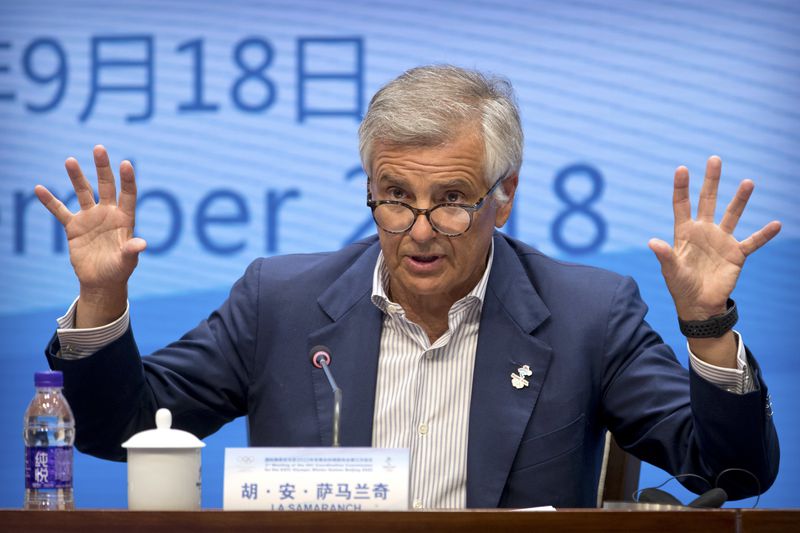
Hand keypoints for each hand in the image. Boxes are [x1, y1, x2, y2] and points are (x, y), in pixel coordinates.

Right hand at [35, 145, 145, 325]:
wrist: (101, 281)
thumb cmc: (119, 270)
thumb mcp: (127, 262)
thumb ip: (132, 251)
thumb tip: (141, 244)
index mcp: (125, 219)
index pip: (127, 194)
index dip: (127, 180)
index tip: (126, 163)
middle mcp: (108, 213)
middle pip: (106, 186)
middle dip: (102, 168)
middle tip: (99, 148)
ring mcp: (90, 218)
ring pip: (83, 192)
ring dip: (76, 177)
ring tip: (70, 160)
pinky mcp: (74, 227)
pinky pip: (60, 211)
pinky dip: (50, 201)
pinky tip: (39, 188)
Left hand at [648, 156, 780, 321]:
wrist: (699, 305)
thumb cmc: (681, 286)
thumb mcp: (671, 270)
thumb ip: (665, 255)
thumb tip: (652, 242)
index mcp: (685, 233)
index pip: (682, 205)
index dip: (681, 187)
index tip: (682, 169)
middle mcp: (704, 232)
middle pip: (708, 201)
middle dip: (711, 181)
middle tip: (714, 159)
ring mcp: (721, 241)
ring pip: (732, 215)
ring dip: (740, 200)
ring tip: (747, 182)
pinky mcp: (736, 254)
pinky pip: (753, 242)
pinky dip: (764, 235)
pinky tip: (776, 224)